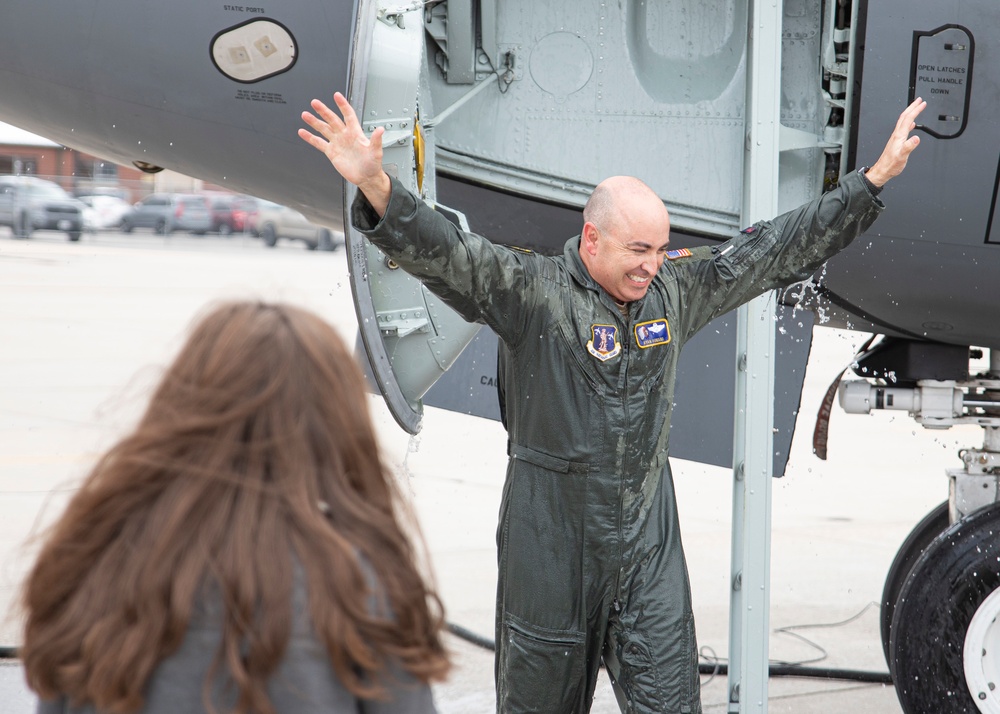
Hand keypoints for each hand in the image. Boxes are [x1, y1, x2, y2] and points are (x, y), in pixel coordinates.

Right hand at [299, 92, 390, 214]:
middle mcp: (344, 135)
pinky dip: (310, 138)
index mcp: (355, 132)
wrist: (366, 177)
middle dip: (323, 111)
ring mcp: (337, 142)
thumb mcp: (376, 152)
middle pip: (332, 119)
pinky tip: (302, 132)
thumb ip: (376, 140)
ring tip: (305, 114)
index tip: (336, 95)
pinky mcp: (331, 152)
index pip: (348, 115)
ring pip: (324, 129)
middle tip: (314, 102)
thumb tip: (381, 129)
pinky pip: (319, 143)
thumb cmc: (373, 164)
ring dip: (314, 122)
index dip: (342, 105)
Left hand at [865, 97, 926, 186]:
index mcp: (899, 136)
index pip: (908, 119)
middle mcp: (896, 135)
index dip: (915, 110)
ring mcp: (896, 138)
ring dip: (910, 113)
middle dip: (912, 107)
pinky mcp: (896, 142)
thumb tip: (916, 138)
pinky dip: (908, 123)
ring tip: (916, 108)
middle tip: (919, 100)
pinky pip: (903, 128)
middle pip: (904, 117)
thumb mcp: (902, 156)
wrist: (882, 170)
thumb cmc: (891, 165)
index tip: (922, 103)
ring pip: (903, 121)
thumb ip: (909, 146)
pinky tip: (911, 124)